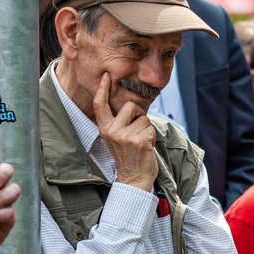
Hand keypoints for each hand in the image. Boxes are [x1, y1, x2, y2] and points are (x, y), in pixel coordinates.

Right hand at [93, 73, 156, 191]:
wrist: (134, 178)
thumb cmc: (129, 155)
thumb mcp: (117, 137)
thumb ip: (120, 121)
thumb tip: (131, 104)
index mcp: (104, 128)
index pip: (100, 104)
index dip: (103, 89)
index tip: (106, 76)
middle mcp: (111, 130)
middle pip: (131, 105)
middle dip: (139, 115)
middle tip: (137, 132)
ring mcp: (124, 136)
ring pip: (144, 118)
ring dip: (147, 128)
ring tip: (140, 142)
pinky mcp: (138, 140)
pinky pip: (151, 128)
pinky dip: (152, 136)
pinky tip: (146, 147)